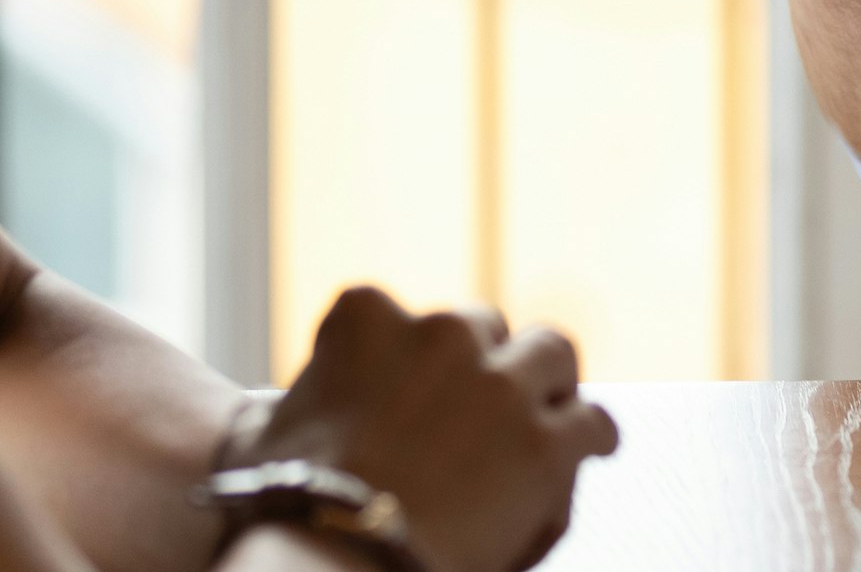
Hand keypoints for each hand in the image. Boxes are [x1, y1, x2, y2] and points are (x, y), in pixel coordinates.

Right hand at [238, 290, 616, 571]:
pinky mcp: (548, 441)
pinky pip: (592, 422)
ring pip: (551, 353)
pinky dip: (591, 437)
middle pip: (482, 327)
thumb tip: (273, 406)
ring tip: (553, 405)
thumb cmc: (291, 509)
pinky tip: (591, 447)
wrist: (334, 557)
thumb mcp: (269, 428)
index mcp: (366, 319)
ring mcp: (501, 385)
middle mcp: (441, 334)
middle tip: (483, 400)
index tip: (405, 384)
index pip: (390, 314)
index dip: (402, 354)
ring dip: (549, 380)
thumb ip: (298, 393)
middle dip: (483, 360)